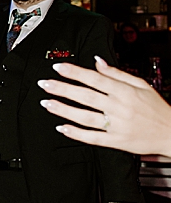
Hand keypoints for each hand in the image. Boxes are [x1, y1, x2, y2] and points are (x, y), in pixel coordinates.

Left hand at [40, 58, 170, 155]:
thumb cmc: (157, 108)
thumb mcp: (141, 85)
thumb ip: (117, 73)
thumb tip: (97, 61)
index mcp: (125, 92)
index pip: (95, 79)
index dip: (75, 72)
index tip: (58, 67)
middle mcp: (120, 108)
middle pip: (86, 96)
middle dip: (62, 89)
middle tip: (45, 84)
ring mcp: (117, 126)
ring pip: (86, 117)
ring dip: (64, 110)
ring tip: (47, 103)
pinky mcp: (117, 142)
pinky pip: (93, 138)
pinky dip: (76, 133)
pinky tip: (62, 127)